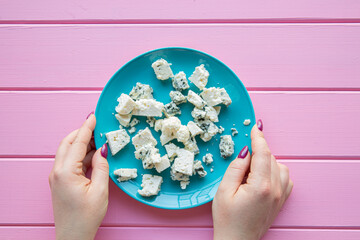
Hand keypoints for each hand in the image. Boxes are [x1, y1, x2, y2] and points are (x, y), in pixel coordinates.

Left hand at [49, 113, 108, 239]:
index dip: (87, 128)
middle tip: (97, 126)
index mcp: (66, 172)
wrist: (73, 236)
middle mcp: (57, 171)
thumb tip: (102, 149)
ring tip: (99, 140)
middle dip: (82, 132)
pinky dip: (81, 155)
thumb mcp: (99, 190)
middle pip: (67, 143)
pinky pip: (69, 161)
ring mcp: (57, 176)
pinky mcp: (60, 181)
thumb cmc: (86, 217)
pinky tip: (93, 155)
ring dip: (82, 144)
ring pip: (68, 151)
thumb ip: (101, 166)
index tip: (94, 116)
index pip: (77, 143)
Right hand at [212, 120, 292, 239]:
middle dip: (258, 151)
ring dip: (267, 161)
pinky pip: (285, 177)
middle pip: (271, 158)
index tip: (255, 127)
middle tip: (242, 157)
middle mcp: (276, 190)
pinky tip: (263, 176)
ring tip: (251, 169)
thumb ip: (236, 168)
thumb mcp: (223, 190)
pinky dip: (275, 170)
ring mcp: (281, 196)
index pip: (263, 154)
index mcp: (261, 186)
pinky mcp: (282, 201)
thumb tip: (245, 151)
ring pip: (280, 166)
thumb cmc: (227, 219)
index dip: (258, 138)